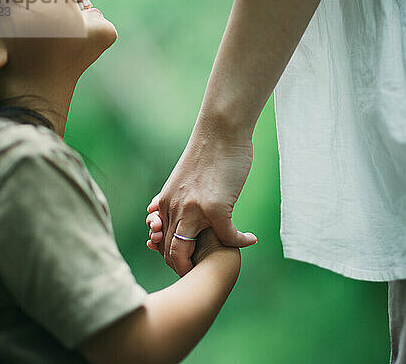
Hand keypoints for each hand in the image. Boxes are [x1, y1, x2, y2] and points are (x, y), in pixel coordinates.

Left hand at [146, 128, 256, 275]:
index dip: (172, 258)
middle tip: (202, 273)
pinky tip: (249, 238)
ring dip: (202, 265)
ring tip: (220, 263)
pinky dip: (240, 241)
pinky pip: (227, 238)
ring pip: (186, 252)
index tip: (189, 262)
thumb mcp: (180, 179)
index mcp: (166, 203)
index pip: (162, 242)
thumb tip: (156, 212)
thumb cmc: (206, 153)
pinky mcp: (216, 207)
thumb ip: (170, 199)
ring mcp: (194, 210)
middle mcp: (174, 209)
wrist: (220, 131)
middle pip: (170, 253)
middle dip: (183, 269)